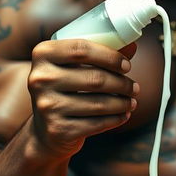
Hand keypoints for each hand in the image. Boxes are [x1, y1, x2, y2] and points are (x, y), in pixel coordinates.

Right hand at [27, 39, 138, 158]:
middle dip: (122, 83)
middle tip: (134, 87)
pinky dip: (116, 119)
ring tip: (132, 101)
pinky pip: (97, 124)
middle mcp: (40, 79)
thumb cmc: (65, 89)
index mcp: (43, 54)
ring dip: (123, 103)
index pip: (82, 49)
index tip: (127, 65)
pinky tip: (123, 115)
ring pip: (99, 103)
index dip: (110, 56)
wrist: (45, 129)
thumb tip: (132, 45)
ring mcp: (48, 106)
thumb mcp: (72, 66)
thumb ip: (98, 53)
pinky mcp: (58, 129)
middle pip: (95, 78)